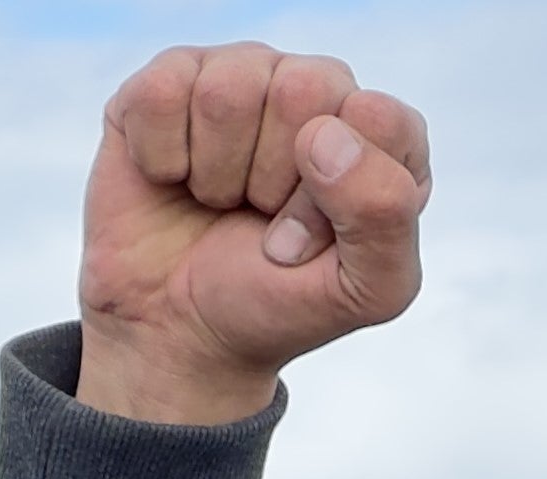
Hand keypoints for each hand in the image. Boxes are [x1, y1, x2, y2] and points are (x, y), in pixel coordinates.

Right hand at [75, 44, 430, 425]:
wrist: (177, 333)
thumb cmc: (275, 303)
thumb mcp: (368, 290)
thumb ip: (386, 215)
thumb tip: (324, 133)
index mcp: (378, 133)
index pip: (376, 118)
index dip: (335, 194)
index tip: (308, 244)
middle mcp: (315, 90)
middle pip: (300, 89)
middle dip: (270, 179)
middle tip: (259, 220)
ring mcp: (240, 77)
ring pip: (227, 90)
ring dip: (216, 173)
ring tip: (218, 202)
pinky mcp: (167, 84)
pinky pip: (162, 94)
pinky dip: (161, 157)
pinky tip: (172, 179)